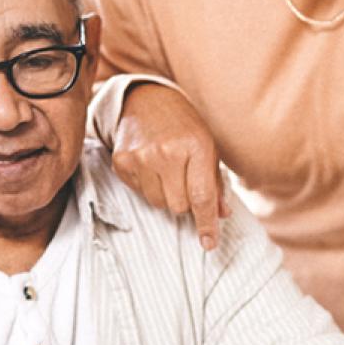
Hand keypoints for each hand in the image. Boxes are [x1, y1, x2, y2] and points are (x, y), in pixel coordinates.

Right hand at [113, 84, 228, 249]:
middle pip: (179, 206)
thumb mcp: (208, 146)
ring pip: (159, 204)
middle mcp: (167, 152)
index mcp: (196, 146)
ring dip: (166, 195)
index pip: (202, 197)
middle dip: (185, 201)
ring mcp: (142, 157)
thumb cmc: (183, 126)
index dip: (207, 224)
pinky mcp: (122, 162)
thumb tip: (221, 214)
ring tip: (166, 170)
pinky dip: (149, 186)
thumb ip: (216, 182)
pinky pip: (140, 194)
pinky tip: (150, 166)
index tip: (209, 244)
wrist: (146, 99)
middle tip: (183, 178)